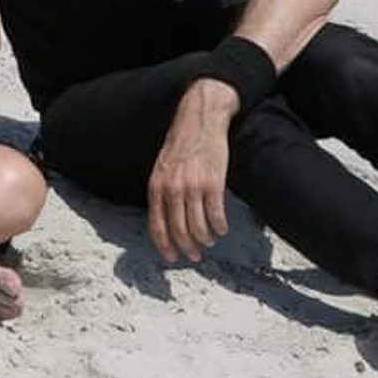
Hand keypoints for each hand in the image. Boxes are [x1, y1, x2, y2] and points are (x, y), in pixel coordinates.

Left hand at [147, 79, 237, 263]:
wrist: (199, 121)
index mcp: (156, 187)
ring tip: (209, 240)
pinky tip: (221, 228)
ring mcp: (193, 187)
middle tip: (194, 255)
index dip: (164, 245)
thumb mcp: (161, 168)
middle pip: (178, 230)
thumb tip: (165, 219)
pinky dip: (220, 226)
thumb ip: (162, 192)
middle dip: (187, 247)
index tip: (171, 257)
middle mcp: (172, 189)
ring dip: (205, 238)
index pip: (157, 225)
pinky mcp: (213, 183)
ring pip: (198, 226)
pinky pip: (216, 214)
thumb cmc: (180, 145)